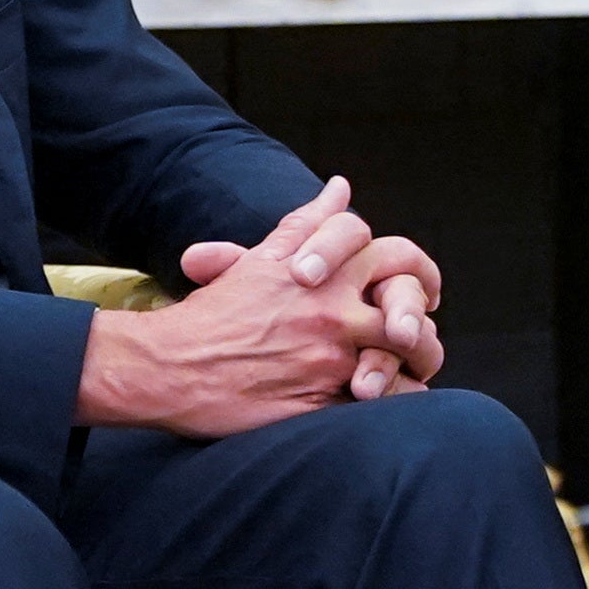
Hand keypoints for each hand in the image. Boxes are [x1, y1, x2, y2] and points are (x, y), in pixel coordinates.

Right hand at [81, 179, 421, 436]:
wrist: (165, 368)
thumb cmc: (212, 315)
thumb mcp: (260, 262)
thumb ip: (305, 225)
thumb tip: (341, 187)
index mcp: (317, 272)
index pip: (391, 253)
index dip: (416, 270)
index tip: (423, 289)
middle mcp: (329, 309)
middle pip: (409, 304)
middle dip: (421, 320)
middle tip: (417, 337)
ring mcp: (330, 355)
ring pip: (406, 354)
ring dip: (419, 362)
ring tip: (412, 371)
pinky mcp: (325, 399)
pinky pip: (388, 400)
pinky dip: (399, 398)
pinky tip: (391, 401)